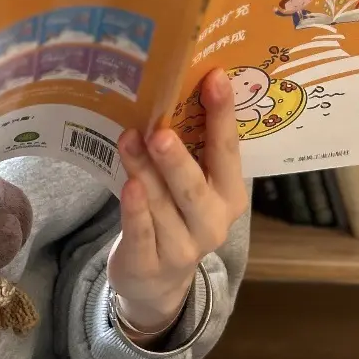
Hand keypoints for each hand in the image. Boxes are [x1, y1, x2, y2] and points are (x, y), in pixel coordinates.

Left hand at [109, 67, 246, 336]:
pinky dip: (136, 210)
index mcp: (230, 195)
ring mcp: (183, 247)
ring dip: (145, 171)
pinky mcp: (150, 263)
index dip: (222, 114)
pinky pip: (143, 232)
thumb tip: (174, 87)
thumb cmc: (175, 215)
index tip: (214, 77)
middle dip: (178, 159)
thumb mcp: (191, 186)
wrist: (157, 281)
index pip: (228, 151)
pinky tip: (129, 185)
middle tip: (161, 131)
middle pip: (195, 187)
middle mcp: (213, 223)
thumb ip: (191, 150)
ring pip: (163, 205)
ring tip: (129, 139)